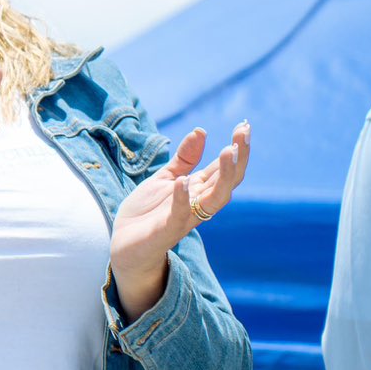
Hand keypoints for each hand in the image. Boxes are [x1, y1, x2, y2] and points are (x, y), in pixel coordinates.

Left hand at [109, 121, 249, 319]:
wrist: (124, 244)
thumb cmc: (148, 212)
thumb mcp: (166, 179)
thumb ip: (184, 159)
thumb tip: (202, 131)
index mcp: (199, 190)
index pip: (224, 168)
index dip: (236, 147)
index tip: (245, 125)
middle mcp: (198, 204)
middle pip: (227, 181)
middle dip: (238, 158)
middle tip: (243, 133)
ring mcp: (185, 217)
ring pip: (214, 199)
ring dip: (223, 176)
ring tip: (227, 151)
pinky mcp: (167, 230)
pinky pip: (178, 215)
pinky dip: (182, 198)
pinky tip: (183, 180)